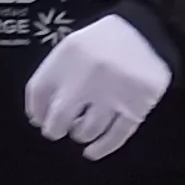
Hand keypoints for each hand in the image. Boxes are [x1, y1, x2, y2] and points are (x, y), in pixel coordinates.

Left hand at [24, 14, 170, 160]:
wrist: (148, 33)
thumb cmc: (104, 43)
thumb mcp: (72, 46)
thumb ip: (52, 75)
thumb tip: (37, 116)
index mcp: (69, 56)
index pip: (38, 92)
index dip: (36, 110)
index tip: (39, 118)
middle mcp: (89, 76)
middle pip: (59, 118)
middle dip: (55, 128)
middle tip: (58, 129)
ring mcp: (114, 94)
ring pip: (86, 131)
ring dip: (80, 133)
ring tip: (81, 129)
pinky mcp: (137, 107)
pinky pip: (115, 137)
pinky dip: (101, 147)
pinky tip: (92, 151)